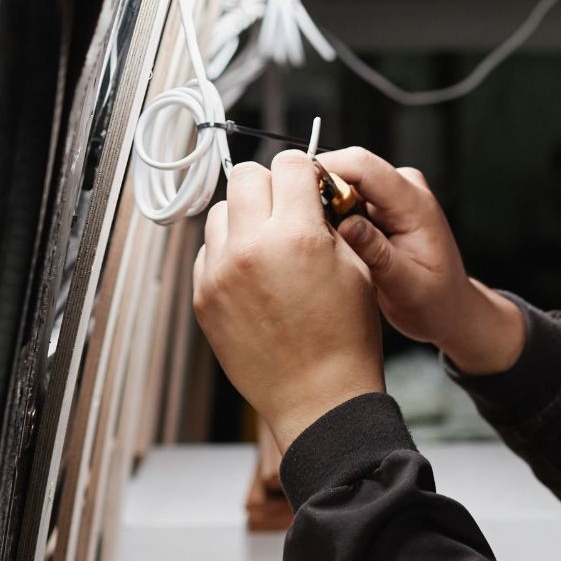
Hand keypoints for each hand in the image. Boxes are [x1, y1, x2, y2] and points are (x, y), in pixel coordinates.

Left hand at [193, 149, 384, 448]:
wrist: (318, 396)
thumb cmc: (345, 340)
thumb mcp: (355, 268)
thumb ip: (328, 223)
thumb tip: (309, 196)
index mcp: (297, 236)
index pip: (289, 165)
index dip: (305, 172)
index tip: (309, 186)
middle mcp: (251, 248)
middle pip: (246, 176)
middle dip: (270, 186)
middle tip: (287, 210)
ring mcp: (221, 272)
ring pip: (222, 211)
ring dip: (245, 218)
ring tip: (269, 246)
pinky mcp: (205, 295)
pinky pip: (209, 251)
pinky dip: (230, 253)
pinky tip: (255, 277)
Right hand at [316, 146, 524, 374]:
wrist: (449, 308)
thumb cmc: (434, 302)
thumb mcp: (408, 287)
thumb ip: (379, 255)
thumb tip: (347, 225)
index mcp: (415, 204)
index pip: (363, 165)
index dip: (324, 171)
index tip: (294, 196)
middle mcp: (404, 189)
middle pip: (347, 168)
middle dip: (318, 191)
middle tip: (303, 231)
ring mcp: (392, 194)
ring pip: (342, 182)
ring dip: (323, 206)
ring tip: (320, 243)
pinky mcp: (380, 205)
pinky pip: (345, 198)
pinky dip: (330, 216)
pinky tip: (329, 244)